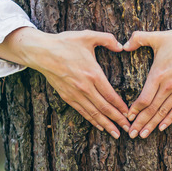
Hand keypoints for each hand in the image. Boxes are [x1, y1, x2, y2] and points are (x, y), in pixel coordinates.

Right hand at [11, 28, 129, 137]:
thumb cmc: (65, 43)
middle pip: (104, 108)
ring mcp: (75, 94)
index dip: (121, 107)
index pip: (111, 95)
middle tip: (128, 129)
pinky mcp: (67, 97)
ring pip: (94, 113)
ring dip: (106, 125)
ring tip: (116, 134)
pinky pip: (82, 111)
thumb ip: (107, 39)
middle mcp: (85, 87)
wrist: (41, 52)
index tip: (130, 114)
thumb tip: (121, 46)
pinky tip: (99, 126)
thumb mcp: (88, 36)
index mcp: (93, 74)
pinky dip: (92, 120)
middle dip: (118, 120)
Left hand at [123, 16, 171, 137]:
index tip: (127, 117)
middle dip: (140, 123)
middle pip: (151, 109)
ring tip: (143, 135)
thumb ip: (138, 39)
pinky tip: (161, 127)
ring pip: (163, 112)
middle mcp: (168, 86)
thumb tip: (123, 44)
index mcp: (158, 74)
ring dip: (152, 125)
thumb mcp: (158, 37)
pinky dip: (168, 120)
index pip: (144, 98)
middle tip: (131, 134)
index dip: (135, 110)